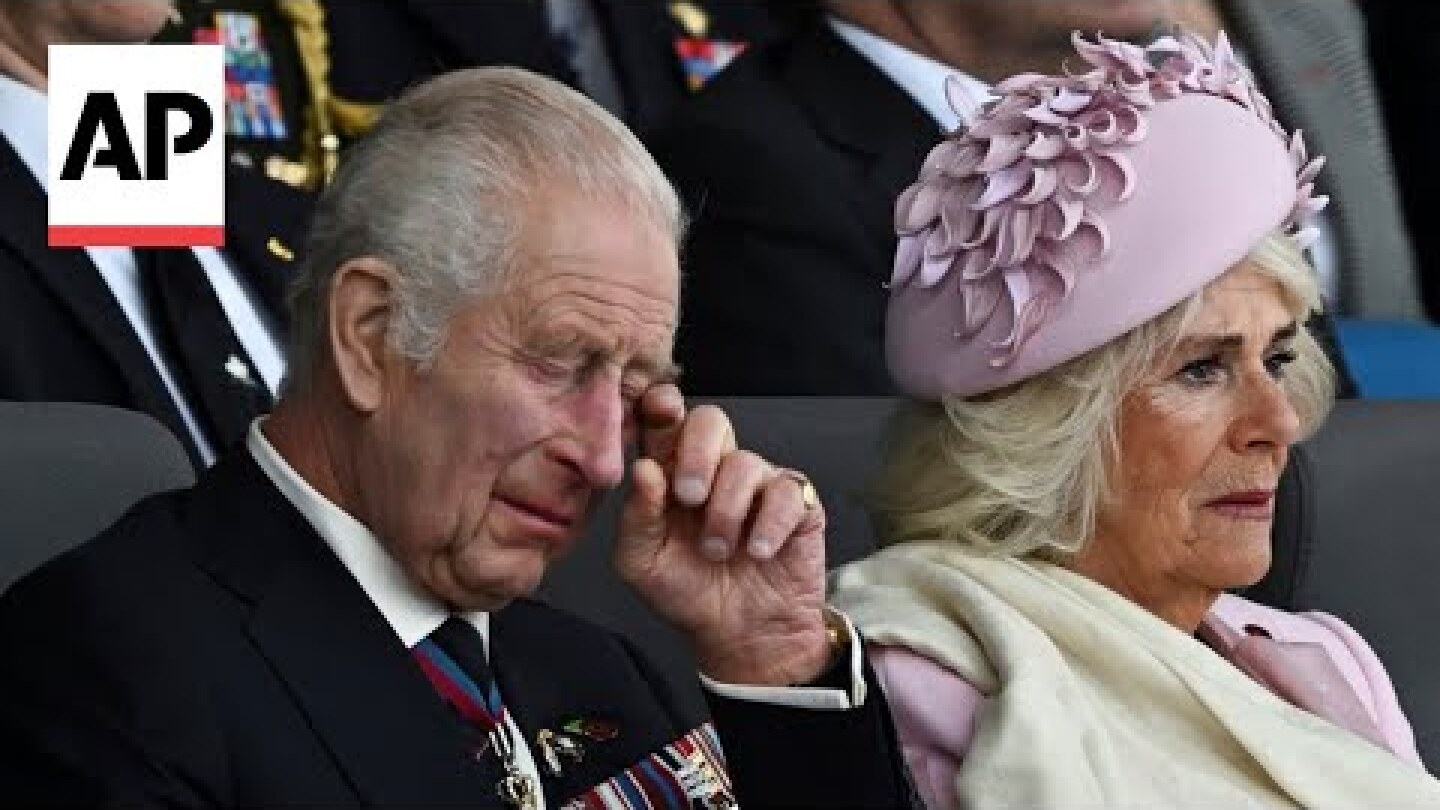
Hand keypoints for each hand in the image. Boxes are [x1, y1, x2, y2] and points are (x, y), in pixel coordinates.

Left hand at [614, 384, 831, 685]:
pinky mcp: (796, 504)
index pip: (665, 420)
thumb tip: (644, 469)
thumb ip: (636, 516)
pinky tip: (758, 551)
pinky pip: (787, 492)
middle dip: (697, 454)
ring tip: (718, 551)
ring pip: (745, 462)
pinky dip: (769, 524)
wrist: (741, 635)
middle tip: (689, 497)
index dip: (662, 406)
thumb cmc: (689, 594)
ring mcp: (757, 484)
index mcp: (670, 473)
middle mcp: (714, 469)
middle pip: (711, 420)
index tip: (660, 411)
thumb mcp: (643, 564)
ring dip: (727, 511)